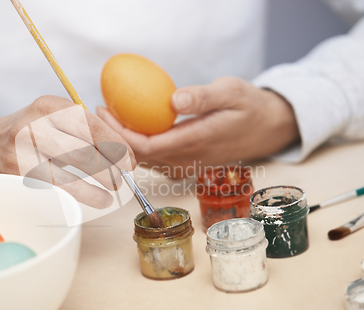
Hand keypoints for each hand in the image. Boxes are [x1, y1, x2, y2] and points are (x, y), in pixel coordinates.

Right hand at [0, 95, 135, 207]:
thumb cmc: (30, 132)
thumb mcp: (51, 117)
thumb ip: (83, 128)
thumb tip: (123, 151)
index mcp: (48, 105)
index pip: (90, 125)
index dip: (116, 144)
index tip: (131, 159)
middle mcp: (34, 125)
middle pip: (83, 148)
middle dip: (111, 165)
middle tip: (125, 175)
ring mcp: (23, 151)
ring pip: (71, 169)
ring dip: (100, 181)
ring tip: (114, 188)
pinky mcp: (17, 174)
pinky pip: (58, 187)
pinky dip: (84, 194)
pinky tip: (99, 198)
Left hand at [97, 77, 298, 175]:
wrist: (267, 129)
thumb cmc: (249, 107)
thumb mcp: (232, 92)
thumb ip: (204, 97)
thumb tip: (172, 100)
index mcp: (197, 141)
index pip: (148, 147)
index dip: (121, 135)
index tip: (104, 113)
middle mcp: (188, 158)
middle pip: (140, 158)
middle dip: (113, 140)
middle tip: (96, 115)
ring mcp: (187, 164)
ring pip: (145, 161)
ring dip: (122, 144)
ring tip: (106, 120)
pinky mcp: (186, 162)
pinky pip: (154, 159)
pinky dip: (135, 147)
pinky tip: (128, 128)